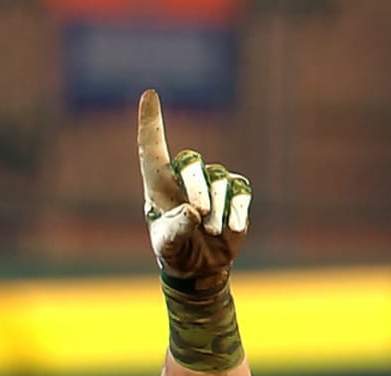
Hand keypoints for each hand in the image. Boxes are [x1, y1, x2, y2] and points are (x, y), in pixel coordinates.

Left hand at [137, 89, 251, 281]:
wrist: (200, 266)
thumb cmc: (175, 250)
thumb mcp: (168, 245)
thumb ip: (176, 229)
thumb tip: (193, 212)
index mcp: (158, 184)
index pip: (152, 148)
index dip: (150, 122)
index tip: (149, 94)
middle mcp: (184, 177)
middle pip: (191, 161)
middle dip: (197, 188)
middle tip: (199, 215)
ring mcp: (212, 182)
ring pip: (218, 179)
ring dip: (217, 209)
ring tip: (211, 232)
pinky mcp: (235, 192)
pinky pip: (241, 190)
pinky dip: (237, 210)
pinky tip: (232, 229)